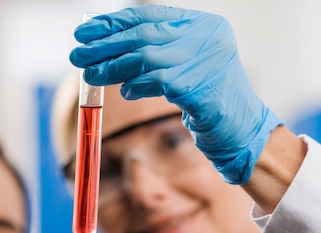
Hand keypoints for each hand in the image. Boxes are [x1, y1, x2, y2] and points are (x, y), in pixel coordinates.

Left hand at [69, 5, 283, 183]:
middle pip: (144, 34)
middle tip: (77, 53)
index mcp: (203, 25)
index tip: (87, 31)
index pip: (149, 16)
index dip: (114, 22)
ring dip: (113, 67)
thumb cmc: (209, 99)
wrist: (242, 129)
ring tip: (90, 74)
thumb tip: (108, 47)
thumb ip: (157, 53)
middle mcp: (208, 37)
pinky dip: (136, 86)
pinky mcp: (201, 88)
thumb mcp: (186, 66)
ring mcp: (207, 61)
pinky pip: (157, 82)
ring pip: (146, 57)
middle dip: (106, 45)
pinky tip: (125, 92)